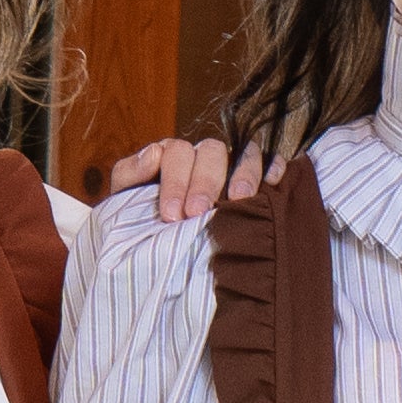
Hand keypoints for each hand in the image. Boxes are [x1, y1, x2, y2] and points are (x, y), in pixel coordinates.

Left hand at [105, 132, 273, 222]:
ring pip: (244, 152)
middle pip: (211, 151)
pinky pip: (272, 160)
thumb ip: (130, 176)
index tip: (170, 214)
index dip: (174, 181)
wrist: (165, 251)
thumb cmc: (150, 224)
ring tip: (238, 200)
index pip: (176, 153)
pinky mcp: (260, 176)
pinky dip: (273, 167)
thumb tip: (153, 154)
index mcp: (173, 158)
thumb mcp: (128, 200)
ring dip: (242, 173)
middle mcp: (205, 157)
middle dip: (204, 181)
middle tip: (197, 213)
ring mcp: (234, 165)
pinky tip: (271, 184)